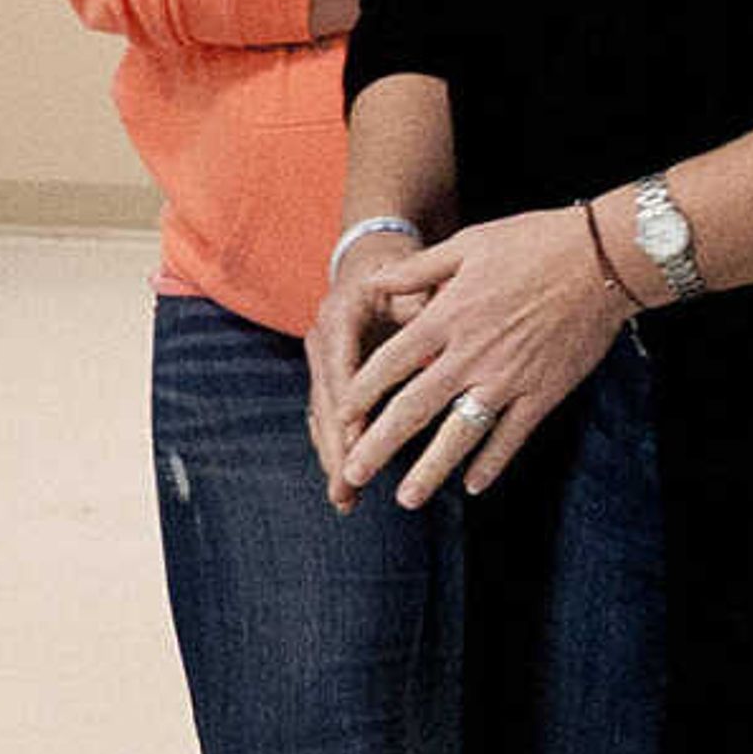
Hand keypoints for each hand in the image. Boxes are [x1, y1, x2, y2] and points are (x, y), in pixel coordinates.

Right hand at [306, 229, 427, 486]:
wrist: (371, 254)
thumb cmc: (399, 265)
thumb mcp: (410, 276)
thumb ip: (418, 303)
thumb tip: (431, 329)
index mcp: (340, 317)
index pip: (341, 372)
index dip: (348, 411)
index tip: (356, 444)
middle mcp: (322, 341)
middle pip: (326, 405)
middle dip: (335, 450)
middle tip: (346, 490)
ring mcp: (321, 361)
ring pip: (322, 417)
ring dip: (332, 458)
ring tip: (344, 499)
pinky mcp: (330, 375)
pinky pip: (328, 418)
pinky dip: (335, 448)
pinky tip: (345, 482)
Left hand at [331, 204, 631, 508]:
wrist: (603, 258)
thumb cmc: (534, 243)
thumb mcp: (468, 243)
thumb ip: (418, 269)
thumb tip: (374, 282)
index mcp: (448, 316)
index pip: (390, 363)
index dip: (360, 392)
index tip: (340, 416)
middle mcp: (471, 354)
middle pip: (413, 409)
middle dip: (379, 446)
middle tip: (352, 473)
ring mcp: (508, 379)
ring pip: (459, 435)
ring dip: (430, 470)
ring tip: (406, 499)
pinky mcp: (543, 393)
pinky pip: (511, 436)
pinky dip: (491, 463)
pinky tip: (473, 485)